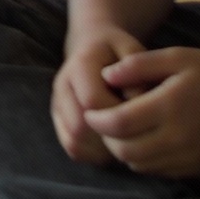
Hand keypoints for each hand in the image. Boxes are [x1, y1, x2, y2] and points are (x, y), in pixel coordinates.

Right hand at [53, 25, 147, 164]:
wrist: (93, 45)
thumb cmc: (119, 51)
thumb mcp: (132, 50)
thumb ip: (136, 71)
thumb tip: (136, 101)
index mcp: (80, 64)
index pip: (93, 100)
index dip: (119, 113)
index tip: (142, 113)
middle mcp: (62, 85)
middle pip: (80, 126)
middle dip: (112, 136)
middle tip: (136, 133)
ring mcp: (57, 104)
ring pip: (74, 140)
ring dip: (103, 148)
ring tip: (126, 139)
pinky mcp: (59, 119)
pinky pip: (73, 147)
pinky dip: (95, 154)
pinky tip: (114, 145)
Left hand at [85, 46, 199, 177]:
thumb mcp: (176, 56)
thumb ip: (138, 64)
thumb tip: (104, 76)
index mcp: (171, 107)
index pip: (118, 124)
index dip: (96, 119)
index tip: (90, 108)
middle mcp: (180, 138)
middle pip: (124, 150)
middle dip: (106, 137)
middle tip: (101, 120)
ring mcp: (191, 157)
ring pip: (139, 164)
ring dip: (123, 150)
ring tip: (121, 129)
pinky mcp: (199, 168)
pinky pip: (159, 171)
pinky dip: (143, 159)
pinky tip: (144, 139)